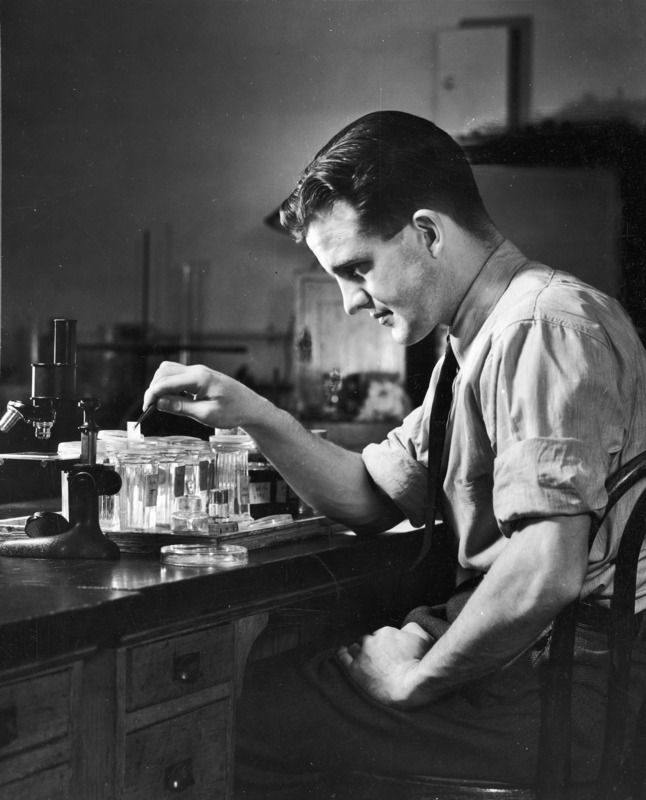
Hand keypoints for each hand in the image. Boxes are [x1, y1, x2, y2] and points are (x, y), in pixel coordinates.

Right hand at [142, 361, 264, 429]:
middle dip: (154, 388)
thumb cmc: (233, 412)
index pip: (166, 382)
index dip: (152, 395)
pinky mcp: (201, 376)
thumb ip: (181, 407)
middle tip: (152, 407)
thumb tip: (159, 402)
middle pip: (164, 372)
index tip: (146, 409)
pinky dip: (171, 385)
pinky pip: (179, 376)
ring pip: (170, 371)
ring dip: (161, 385)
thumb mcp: (205, 414)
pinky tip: (174, 399)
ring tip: (162, 404)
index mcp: (199, 378)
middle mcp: (197, 371)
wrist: (252, 408)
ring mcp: (199, 372)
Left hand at [337, 624, 434, 707]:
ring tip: (363, 660)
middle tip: (380, 659)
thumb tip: (404, 628)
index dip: (385, 643)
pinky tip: (342, 652)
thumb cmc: (420, 663)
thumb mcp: (423, 638)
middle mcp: (371, 640)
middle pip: (367, 640)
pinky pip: (343, 657)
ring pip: (355, 648)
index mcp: (386, 632)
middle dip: (372, 647)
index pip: (381, 635)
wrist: (411, 687)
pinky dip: (342, 653)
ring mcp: (362, 655)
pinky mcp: (355, 670)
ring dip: (359, 651)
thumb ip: (412, 628)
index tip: (390, 652)